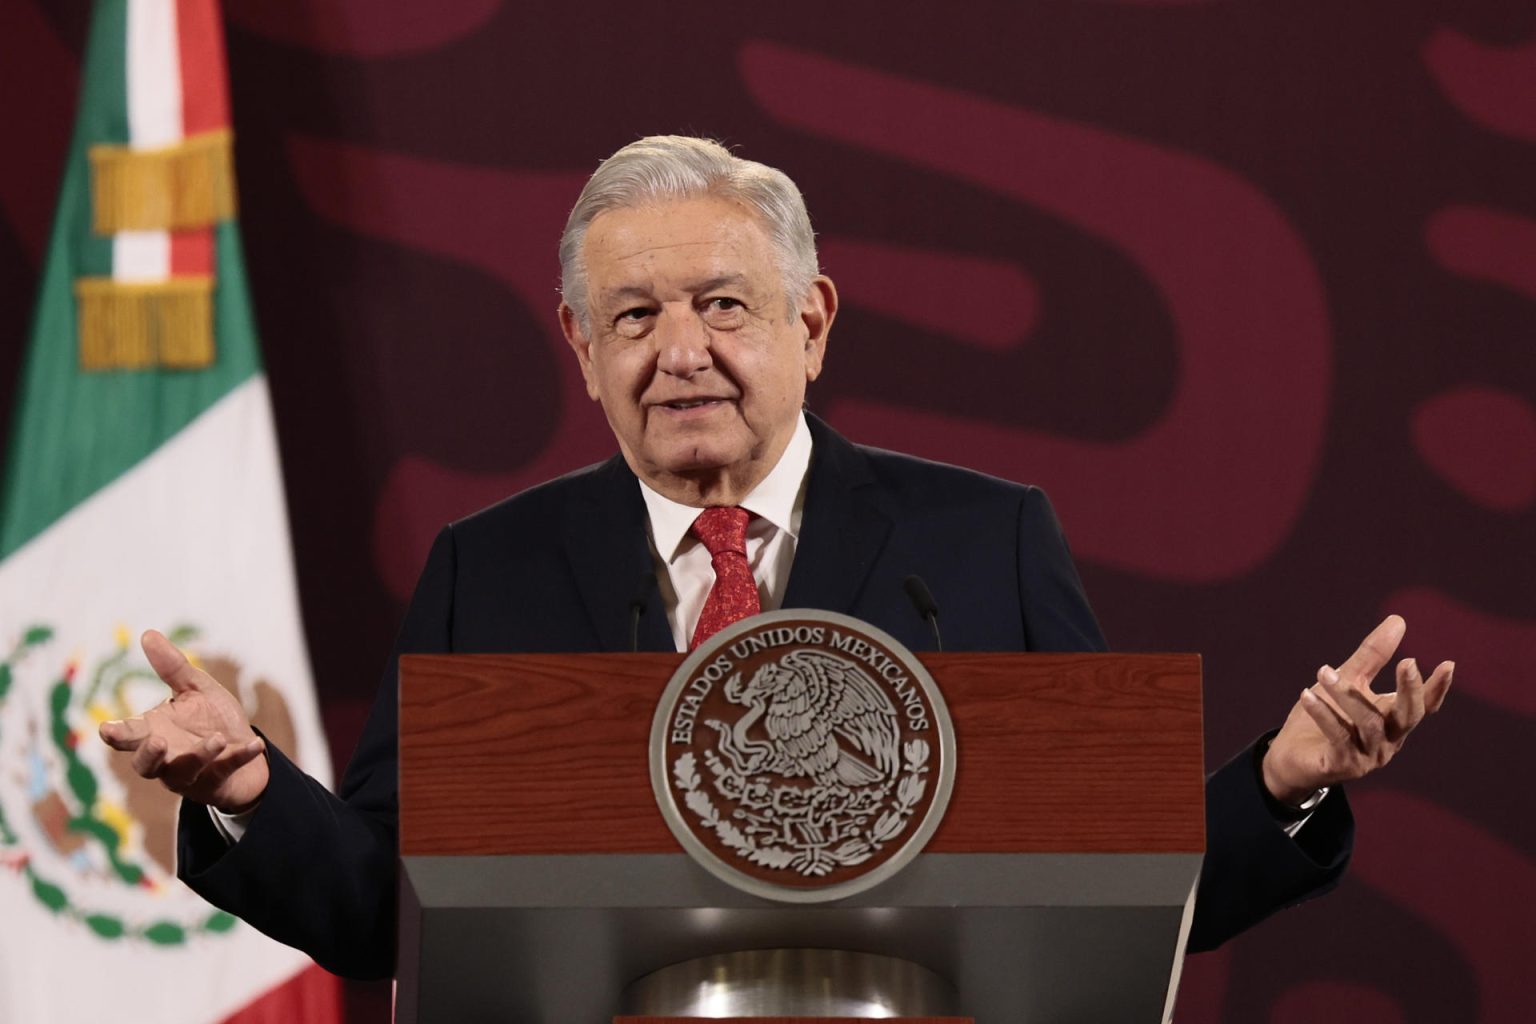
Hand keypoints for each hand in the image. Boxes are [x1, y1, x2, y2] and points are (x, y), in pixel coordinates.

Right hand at [98, 630, 269, 812]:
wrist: (243, 747)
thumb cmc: (211, 719)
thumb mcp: (195, 689)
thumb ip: (172, 668)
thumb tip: (148, 634)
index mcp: (154, 732)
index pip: (128, 736)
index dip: (116, 734)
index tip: (107, 729)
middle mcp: (166, 758)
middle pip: (145, 764)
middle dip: (149, 755)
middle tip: (157, 741)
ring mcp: (190, 773)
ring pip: (184, 773)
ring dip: (199, 756)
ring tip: (216, 739)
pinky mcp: (217, 781)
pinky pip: (227, 770)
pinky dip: (240, 757)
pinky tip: (255, 743)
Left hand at [1262, 614, 1452, 805]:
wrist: (1291, 756)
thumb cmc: (1326, 715)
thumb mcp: (1349, 680)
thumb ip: (1372, 655)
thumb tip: (1398, 620)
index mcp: (1393, 720)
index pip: (1423, 705)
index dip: (1437, 688)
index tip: (1448, 664)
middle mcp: (1388, 741)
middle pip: (1409, 716)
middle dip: (1410, 689)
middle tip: (1407, 662)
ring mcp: (1368, 756)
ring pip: (1368, 722)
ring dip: (1347, 694)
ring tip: (1324, 671)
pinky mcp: (1343, 765)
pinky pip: (1338, 737)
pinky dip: (1323, 714)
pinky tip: (1306, 695)